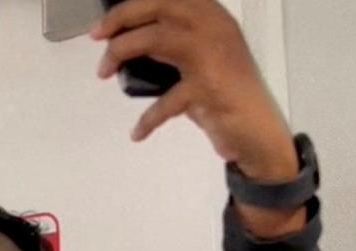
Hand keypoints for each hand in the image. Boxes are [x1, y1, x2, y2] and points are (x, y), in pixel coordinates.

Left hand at [92, 0, 297, 181]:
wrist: (258, 132)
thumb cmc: (224, 96)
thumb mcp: (199, 59)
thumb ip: (171, 45)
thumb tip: (124, 44)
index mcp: (211, 14)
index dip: (130, 7)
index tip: (102, 26)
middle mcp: (214, 26)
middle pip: (159, 6)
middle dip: (121, 18)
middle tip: (97, 38)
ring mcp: (213, 54)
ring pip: (155, 39)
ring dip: (121, 53)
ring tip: (104, 73)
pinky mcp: (210, 86)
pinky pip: (166, 100)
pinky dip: (148, 119)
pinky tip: (137, 133)